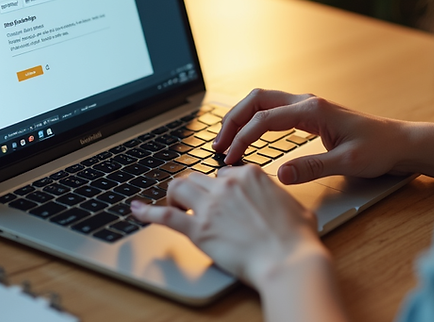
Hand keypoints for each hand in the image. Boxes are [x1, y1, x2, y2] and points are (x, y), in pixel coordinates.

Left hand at [130, 165, 327, 287]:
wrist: (287, 261)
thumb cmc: (296, 239)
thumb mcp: (294, 206)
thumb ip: (279, 198)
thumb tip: (278, 202)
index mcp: (249, 175)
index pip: (224, 172)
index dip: (220, 187)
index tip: (220, 198)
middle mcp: (226, 185)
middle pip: (198, 177)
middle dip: (194, 189)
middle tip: (193, 202)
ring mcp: (210, 206)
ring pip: (178, 188)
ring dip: (173, 196)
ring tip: (173, 205)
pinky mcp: (198, 230)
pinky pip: (165, 216)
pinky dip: (147, 212)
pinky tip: (137, 210)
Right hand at [214, 89, 433, 182]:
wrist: (398, 143)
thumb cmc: (378, 149)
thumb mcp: (347, 163)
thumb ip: (312, 167)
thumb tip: (279, 175)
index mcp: (312, 110)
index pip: (264, 119)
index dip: (242, 138)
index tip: (230, 158)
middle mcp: (306, 102)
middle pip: (256, 100)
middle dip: (232, 120)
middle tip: (218, 146)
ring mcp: (306, 106)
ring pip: (262, 102)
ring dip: (241, 118)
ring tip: (226, 142)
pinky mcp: (308, 115)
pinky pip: (272, 111)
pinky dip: (254, 121)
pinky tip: (248, 138)